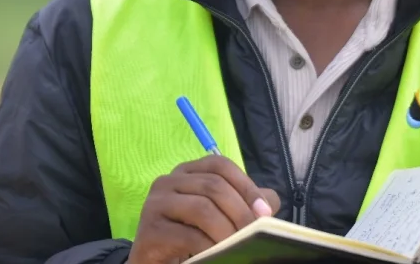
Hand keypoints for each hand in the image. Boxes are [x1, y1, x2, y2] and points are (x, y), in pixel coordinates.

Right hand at [126, 155, 280, 263]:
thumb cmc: (190, 238)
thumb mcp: (219, 217)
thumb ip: (243, 204)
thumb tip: (268, 203)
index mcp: (187, 172)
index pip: (220, 165)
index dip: (246, 185)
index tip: (264, 212)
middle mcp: (167, 181)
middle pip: (213, 185)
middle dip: (241, 211)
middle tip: (256, 234)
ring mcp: (156, 204)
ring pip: (202, 208)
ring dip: (227, 230)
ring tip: (239, 246)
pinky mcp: (150, 230)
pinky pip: (188, 236)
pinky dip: (210, 247)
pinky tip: (218, 255)